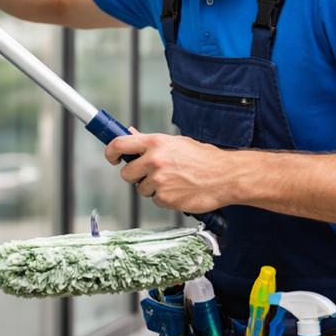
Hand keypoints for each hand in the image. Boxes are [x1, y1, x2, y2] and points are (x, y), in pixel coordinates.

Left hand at [104, 129, 229, 213]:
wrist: (226, 176)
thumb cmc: (204, 158)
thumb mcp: (176, 142)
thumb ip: (150, 142)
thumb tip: (129, 133)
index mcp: (155, 142)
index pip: (119, 144)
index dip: (110, 152)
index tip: (112, 158)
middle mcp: (154, 160)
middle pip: (126, 173)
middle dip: (135, 176)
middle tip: (151, 174)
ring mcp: (158, 181)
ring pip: (141, 189)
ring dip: (152, 188)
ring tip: (173, 181)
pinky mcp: (165, 198)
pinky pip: (155, 201)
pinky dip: (164, 199)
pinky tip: (179, 190)